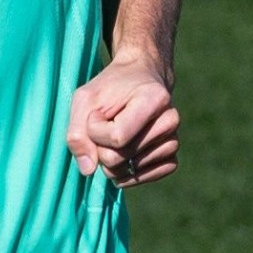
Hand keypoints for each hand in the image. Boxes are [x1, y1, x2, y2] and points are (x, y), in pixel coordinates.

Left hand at [66, 57, 179, 185]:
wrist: (139, 78)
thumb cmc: (110, 89)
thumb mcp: (85, 100)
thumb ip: (78, 134)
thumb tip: (89, 171)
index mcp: (152, 99)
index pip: (116, 137)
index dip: (95, 133)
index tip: (96, 115)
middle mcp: (169, 119)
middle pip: (122, 156)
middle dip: (101, 148)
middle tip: (106, 127)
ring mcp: (174, 137)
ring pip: (134, 169)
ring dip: (116, 161)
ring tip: (117, 138)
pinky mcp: (173, 152)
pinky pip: (154, 175)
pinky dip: (135, 174)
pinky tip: (126, 160)